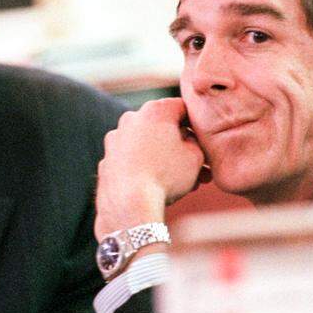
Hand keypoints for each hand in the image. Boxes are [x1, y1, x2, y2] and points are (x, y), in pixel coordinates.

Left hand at [95, 98, 209, 237]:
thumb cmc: (165, 176)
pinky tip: (158, 188)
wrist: (129, 204)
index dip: (197, 125)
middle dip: (182, 147)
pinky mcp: (107, 161)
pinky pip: (132, 161)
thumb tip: (189, 142)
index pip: (182, 108)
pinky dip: (144, 170)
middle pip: (163, 129)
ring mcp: (115, 140)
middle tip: (200, 167)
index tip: (205, 141)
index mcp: (155, 111)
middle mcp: (131, 119)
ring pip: (147, 146)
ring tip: (185, 184)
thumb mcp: (196, 157)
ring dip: (165, 160)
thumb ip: (196, 143)